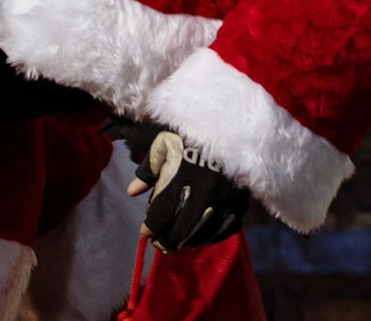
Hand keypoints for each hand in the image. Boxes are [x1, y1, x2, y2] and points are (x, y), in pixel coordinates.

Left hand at [105, 117, 249, 250]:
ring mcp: (221, 202)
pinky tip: (202, 236)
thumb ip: (147, 171)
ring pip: (200, 234)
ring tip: (178, 242)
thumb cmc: (190, 136)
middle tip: (160, 243)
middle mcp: (200, 194)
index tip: (145, 232)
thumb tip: (132, 193)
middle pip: (179, 230)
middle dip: (166, 240)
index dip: (150, 228)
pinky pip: (224, 231)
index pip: (160, 215)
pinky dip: (211, 237)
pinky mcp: (238, 204)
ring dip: (187, 241)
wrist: (230, 127)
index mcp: (179, 178)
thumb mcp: (163, 146)